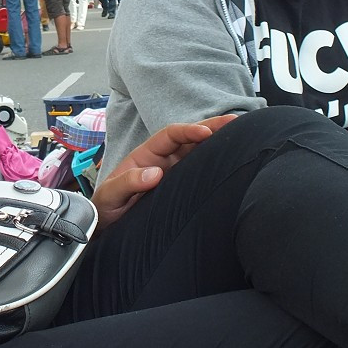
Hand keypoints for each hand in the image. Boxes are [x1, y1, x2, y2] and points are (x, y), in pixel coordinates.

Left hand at [91, 116, 236, 228]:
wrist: (106, 226)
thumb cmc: (105, 207)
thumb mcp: (111, 195)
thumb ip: (128, 183)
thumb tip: (155, 173)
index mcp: (146, 155)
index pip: (170, 135)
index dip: (188, 130)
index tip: (206, 132)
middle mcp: (162, 160)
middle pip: (189, 138)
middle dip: (211, 127)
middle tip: (235, 122)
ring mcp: (173, 173)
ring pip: (197, 152)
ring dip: (217, 143)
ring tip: (241, 135)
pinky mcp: (180, 187)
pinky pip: (199, 171)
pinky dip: (214, 163)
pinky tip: (231, 161)